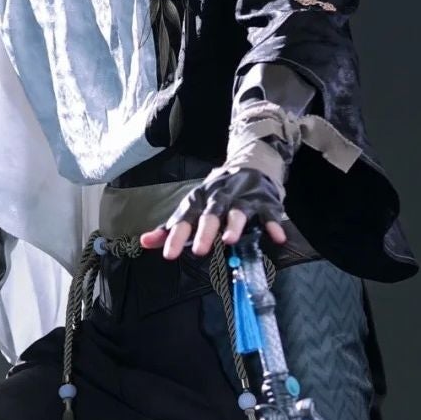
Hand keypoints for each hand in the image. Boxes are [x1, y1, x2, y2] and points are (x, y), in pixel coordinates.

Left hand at [138, 168, 289, 259]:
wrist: (250, 165)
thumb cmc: (216, 194)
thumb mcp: (193, 207)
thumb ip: (170, 227)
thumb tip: (145, 242)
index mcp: (200, 198)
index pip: (185, 217)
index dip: (176, 236)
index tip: (169, 254)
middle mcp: (220, 195)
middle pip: (211, 213)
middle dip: (205, 231)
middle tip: (200, 251)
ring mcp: (243, 197)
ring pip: (238, 211)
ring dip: (234, 224)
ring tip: (230, 240)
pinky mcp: (265, 200)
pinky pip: (269, 213)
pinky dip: (272, 224)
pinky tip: (275, 237)